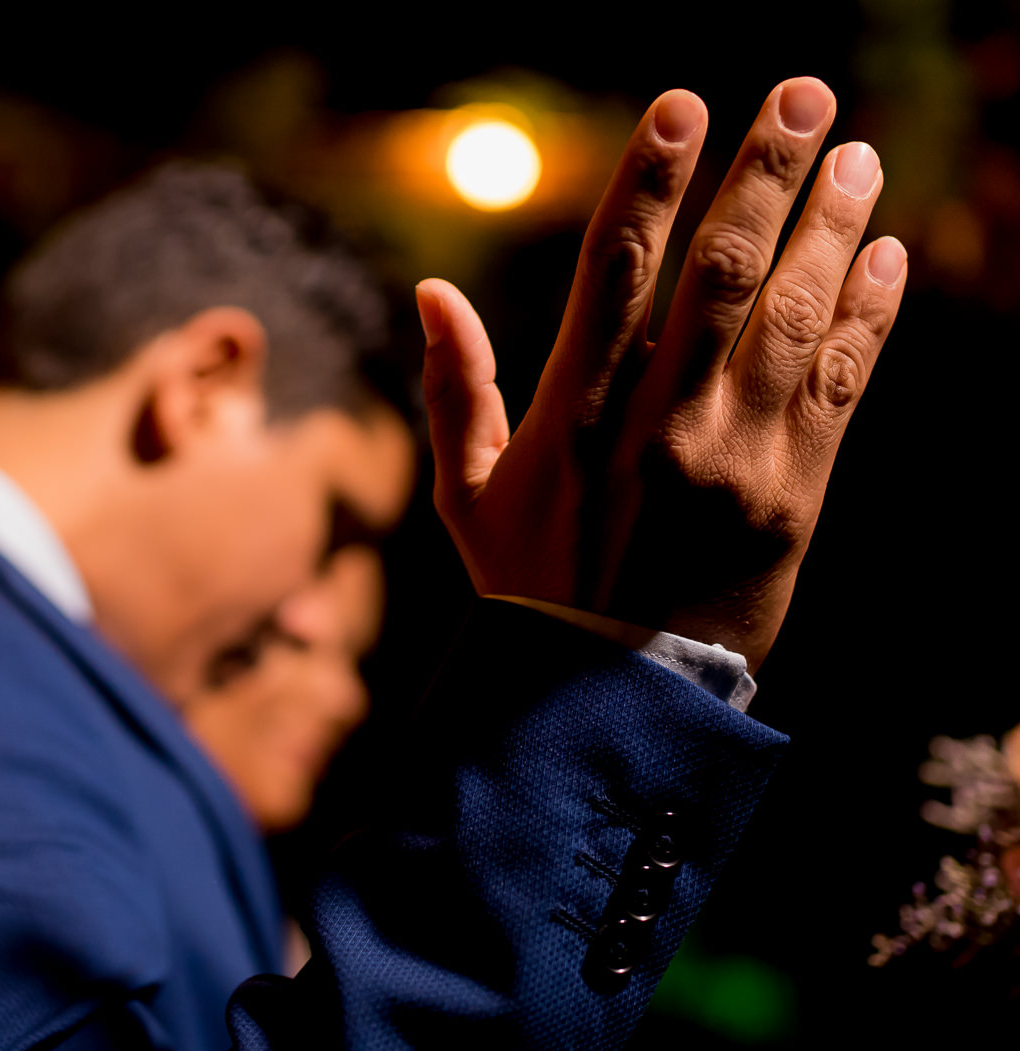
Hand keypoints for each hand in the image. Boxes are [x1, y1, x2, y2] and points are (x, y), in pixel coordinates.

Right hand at [417, 79, 904, 670]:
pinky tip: (887, 252)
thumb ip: (454, 387)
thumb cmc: (533, 583)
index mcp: (574, 415)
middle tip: (802, 93)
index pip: (613, 274)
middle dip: (765, 175)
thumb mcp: (467, 494)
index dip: (648, 185)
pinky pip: (843, 383)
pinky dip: (870, 312)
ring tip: (855, 154)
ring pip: (795, 318)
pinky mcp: (795, 491)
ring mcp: (735, 458)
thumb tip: (428, 291)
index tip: (681, 107)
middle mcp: (660, 425)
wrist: (617, 693)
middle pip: (722, 276)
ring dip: (832, 227)